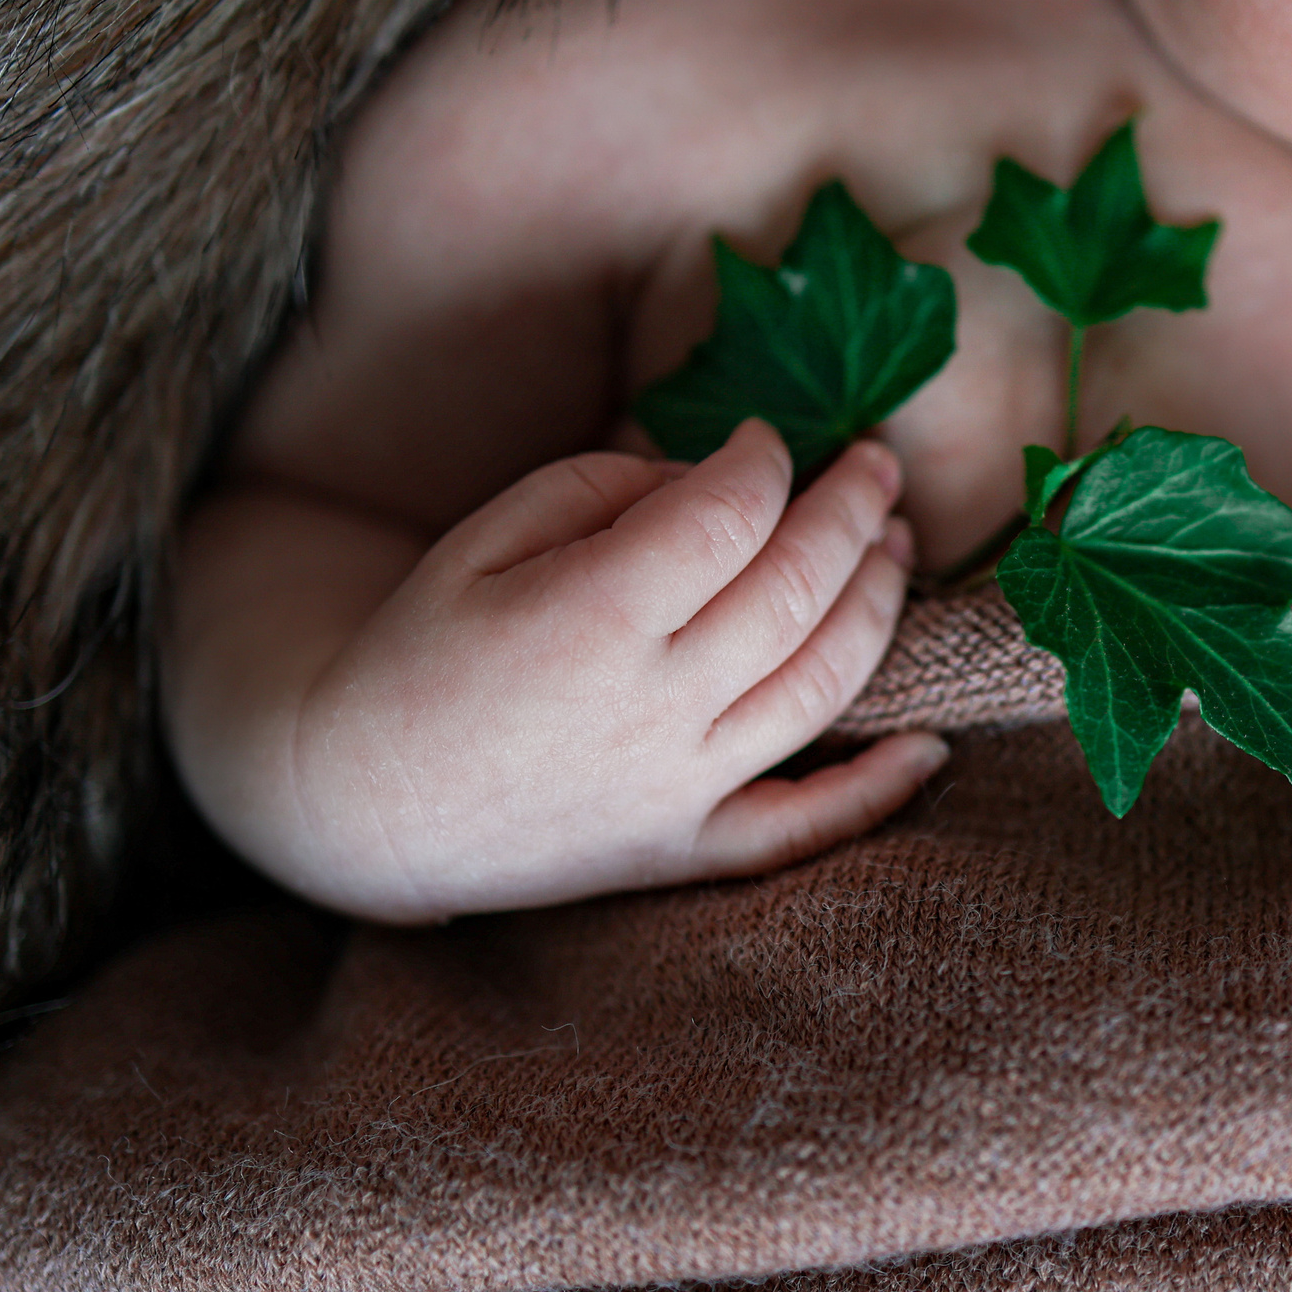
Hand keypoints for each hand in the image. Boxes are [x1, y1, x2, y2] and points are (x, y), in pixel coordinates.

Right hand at [263, 420, 941, 918]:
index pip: (729, 514)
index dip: (764, 460)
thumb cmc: (420, 652)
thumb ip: (600, 489)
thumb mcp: (481, 539)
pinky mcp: (683, 853)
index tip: (764, 438)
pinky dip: (877, 792)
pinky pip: (804, 831)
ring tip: (897, 546)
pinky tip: (931, 749)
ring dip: (880, 606)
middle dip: (853, 511)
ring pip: (824, 687)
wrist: (361, 806)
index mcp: (591, 614)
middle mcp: (651, 704)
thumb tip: (711, 481)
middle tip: (875, 464)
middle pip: (797, 590)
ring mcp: (677, 788)